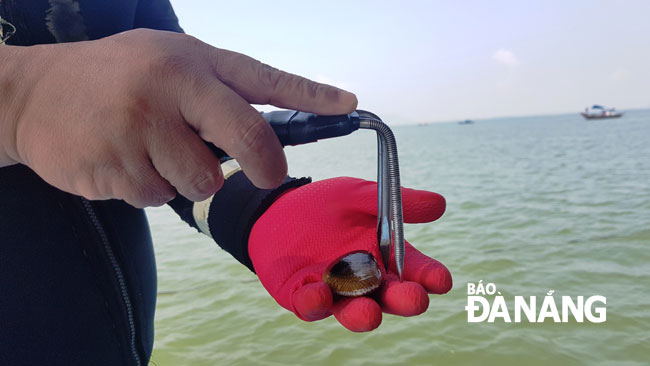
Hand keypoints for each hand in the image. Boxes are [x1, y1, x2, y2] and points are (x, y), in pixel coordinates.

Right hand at [1, 29, 356, 206]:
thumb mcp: (166, 62)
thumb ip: (214, 90)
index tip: (349, 105)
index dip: (311, 94)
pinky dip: (150, 188)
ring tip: (152, 149)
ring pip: (202, 182)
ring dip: (187, 177)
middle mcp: (170, 89)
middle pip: (247, 139)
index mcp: (190, 60)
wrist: (32, 95)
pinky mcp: (117, 168)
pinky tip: (124, 159)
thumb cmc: (114, 78)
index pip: (263, 78)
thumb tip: (264, 132)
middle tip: (266, 175)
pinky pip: (160, 198)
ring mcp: (141, 130)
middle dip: (265, 165)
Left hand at [249, 177, 451, 331]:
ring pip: (354, 311)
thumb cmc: (325, 204)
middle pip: (390, 297)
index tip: (441, 279)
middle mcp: (366, 280)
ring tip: (369, 313)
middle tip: (414, 299)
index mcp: (386, 256)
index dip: (430, 277)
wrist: (277, 210)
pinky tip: (319, 294)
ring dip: (362, 315)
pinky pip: (312, 306)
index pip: (415, 271)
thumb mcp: (357, 195)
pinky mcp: (304, 298)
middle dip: (403, 300)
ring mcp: (336, 293)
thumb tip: (440, 204)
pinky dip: (316, 303)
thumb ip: (394, 202)